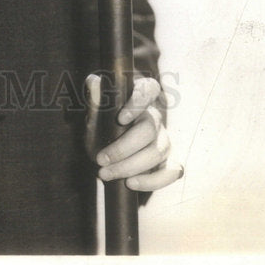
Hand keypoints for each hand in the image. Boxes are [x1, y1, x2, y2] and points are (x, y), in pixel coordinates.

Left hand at [85, 73, 183, 192]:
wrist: (106, 145)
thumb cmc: (102, 120)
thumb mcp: (95, 109)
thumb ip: (95, 97)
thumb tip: (93, 81)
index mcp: (141, 95)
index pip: (148, 90)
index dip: (137, 104)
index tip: (120, 118)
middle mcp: (156, 116)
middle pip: (150, 129)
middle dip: (124, 148)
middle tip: (100, 159)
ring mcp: (164, 139)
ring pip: (158, 152)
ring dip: (131, 166)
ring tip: (106, 174)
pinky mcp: (168, 162)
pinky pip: (171, 172)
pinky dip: (153, 181)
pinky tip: (131, 183)